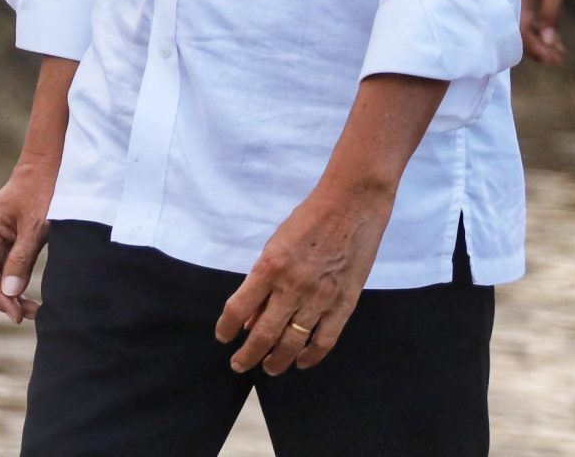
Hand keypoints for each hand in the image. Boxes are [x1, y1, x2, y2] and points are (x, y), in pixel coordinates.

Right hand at [0, 157, 57, 322]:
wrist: (47, 167)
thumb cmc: (42, 192)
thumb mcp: (36, 227)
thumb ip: (21, 260)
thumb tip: (10, 293)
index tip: (18, 315)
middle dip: (3, 299)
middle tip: (30, 314)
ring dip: (8, 295)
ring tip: (32, 309)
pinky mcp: (2, 240)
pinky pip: (0, 269)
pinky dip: (12, 284)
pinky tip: (27, 295)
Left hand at [215, 178, 394, 374]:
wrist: (351, 205)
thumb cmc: (308, 219)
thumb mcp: (275, 243)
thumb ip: (263, 280)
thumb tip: (251, 316)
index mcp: (270, 266)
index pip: (238, 308)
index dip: (226, 328)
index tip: (223, 337)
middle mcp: (292, 287)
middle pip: (263, 334)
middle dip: (247, 355)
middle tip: (239, 364)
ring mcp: (320, 298)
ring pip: (293, 343)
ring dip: (277, 360)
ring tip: (268, 368)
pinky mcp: (344, 304)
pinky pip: (325, 340)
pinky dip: (311, 356)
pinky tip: (301, 362)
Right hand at [520, 0, 571, 66]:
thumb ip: (551, 12)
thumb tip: (550, 40)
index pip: (520, 31)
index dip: (536, 48)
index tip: (554, 58)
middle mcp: (509, 2)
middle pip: (519, 35)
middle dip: (539, 49)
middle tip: (559, 59)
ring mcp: (514, 2)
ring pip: (523, 30)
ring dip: (540, 43)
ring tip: (559, 53)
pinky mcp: (521, 1)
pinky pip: (527, 21)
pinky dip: (539, 32)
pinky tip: (553, 40)